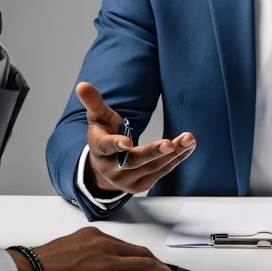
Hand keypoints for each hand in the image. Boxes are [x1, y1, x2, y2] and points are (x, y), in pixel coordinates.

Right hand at [9, 226, 187, 270]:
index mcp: (95, 237)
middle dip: (163, 267)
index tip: (155, 265)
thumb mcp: (67, 250)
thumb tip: (94, 268)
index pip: (129, 247)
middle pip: (144, 255)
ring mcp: (109, 262)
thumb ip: (86, 254)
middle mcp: (106, 245)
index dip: (146, 258)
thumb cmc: (39, 266)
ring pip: (149, 267)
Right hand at [77, 81, 196, 195]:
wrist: (104, 166)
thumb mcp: (98, 118)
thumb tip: (82, 85)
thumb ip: (93, 102)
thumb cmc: (104, 135)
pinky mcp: (140, 185)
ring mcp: (126, 180)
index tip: (128, 142)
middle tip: (170, 143)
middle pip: (134, 161)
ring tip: (188, 139)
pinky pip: (160, 173)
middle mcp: (111, 168)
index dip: (116, 145)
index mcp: (100, 149)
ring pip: (152, 167)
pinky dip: (176, 160)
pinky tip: (187, 148)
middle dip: (153, 152)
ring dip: (173, 153)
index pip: (106, 147)